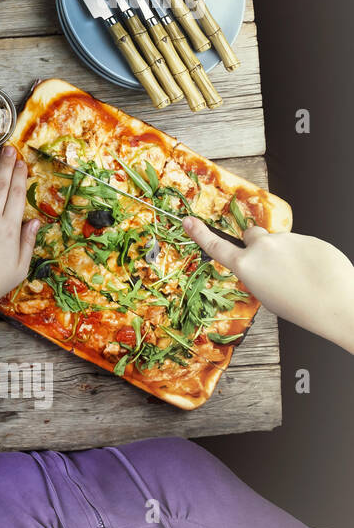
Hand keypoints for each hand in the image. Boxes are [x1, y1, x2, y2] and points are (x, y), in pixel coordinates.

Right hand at [183, 218, 353, 344]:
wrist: (338, 303)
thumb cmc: (300, 307)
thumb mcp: (264, 294)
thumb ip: (255, 271)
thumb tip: (261, 261)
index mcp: (246, 265)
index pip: (216, 246)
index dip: (200, 233)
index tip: (189, 221)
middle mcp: (263, 248)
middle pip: (252, 235)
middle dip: (257, 243)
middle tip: (272, 263)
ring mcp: (286, 240)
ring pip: (279, 242)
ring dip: (285, 253)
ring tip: (301, 274)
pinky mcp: (308, 238)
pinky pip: (300, 244)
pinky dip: (304, 254)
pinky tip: (314, 270)